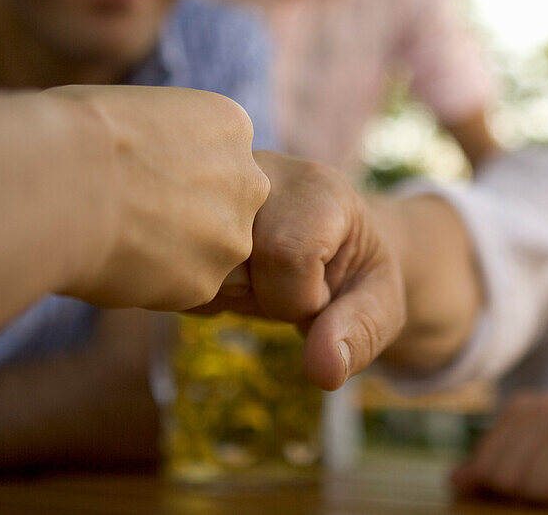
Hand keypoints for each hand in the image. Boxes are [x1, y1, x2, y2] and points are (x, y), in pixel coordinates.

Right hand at [49, 85, 269, 309]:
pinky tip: (114, 262)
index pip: (217, 161)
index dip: (172, 173)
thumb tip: (150, 162)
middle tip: (129, 215)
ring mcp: (232, 236)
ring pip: (206, 254)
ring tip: (116, 239)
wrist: (59, 177)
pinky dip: (150, 285)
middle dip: (183, 216)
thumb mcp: (141, 109)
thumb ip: (165, 140)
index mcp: (232, 126)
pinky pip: (181, 289)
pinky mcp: (206, 283)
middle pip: (223, 209)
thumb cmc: (75, 130)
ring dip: (171, 254)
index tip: (134, 175)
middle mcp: (249, 180)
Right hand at [198, 152, 406, 391]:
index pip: (286, 254)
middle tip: (285, 282)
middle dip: (256, 296)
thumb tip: (325, 373)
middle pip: (229, 258)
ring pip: (190, 267)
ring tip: (259, 274)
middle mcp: (256, 173)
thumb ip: (360, 333)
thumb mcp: (381, 302)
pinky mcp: (177, 205)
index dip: (301, 299)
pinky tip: (231, 274)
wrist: (335, 236)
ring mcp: (210, 184)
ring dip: (225, 293)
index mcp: (316, 189)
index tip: (319, 291)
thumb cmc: (358, 270)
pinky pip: (166, 273)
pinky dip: (199, 291)